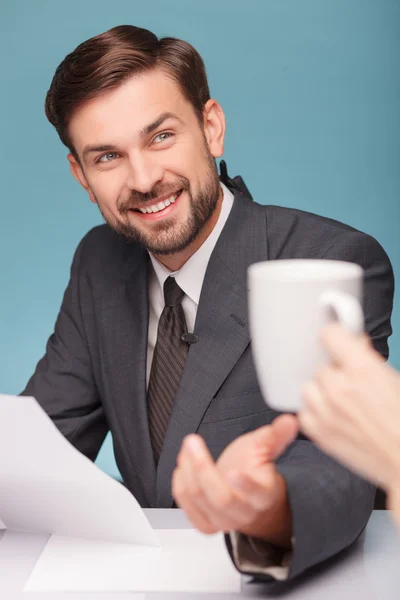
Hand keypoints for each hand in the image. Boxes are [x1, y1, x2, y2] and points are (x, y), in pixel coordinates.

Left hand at [172, 415, 297, 546]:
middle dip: (203, 468)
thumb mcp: (266, 449)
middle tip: (193, 442)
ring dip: (188, 470)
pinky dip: (180, 487)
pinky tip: (182, 467)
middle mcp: (244, 512)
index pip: (258, 494)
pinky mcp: (206, 523)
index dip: (246, 485)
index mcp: (264, 495)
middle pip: (221, 498)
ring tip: (187, 447)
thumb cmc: (257, 471)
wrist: (249, 499)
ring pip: (201, 501)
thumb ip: (277, 435)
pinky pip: (188, 508)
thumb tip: (290, 420)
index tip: (234, 471)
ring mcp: (224, 521)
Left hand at [299, 324, 399, 491]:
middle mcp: (340, 388)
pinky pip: (304, 413)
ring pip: (309, 387)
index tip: (338, 342)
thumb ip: (370, 359)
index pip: (330, 335)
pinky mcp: (320, 434)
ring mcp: (326, 412)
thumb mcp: (395, 379)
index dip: (336, 338)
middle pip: (321, 366)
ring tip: (342, 402)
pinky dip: (315, 413)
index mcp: (363, 370)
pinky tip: (333, 417)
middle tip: (352, 383)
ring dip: (322, 391)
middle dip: (336, 372)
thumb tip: (356, 344)